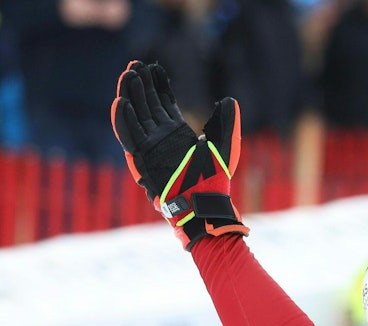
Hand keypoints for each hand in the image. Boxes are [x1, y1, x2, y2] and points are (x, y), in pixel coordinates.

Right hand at [111, 60, 247, 249]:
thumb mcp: (225, 146)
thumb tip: (230, 101)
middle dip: (140, 84)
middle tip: (136, 63)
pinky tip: (122, 102)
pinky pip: (129, 138)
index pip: (162, 103)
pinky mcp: (143, 160)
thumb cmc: (215, 179)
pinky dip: (124, 121)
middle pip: (145, 105)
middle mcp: (160, 138)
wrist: (206, 204)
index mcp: (176, 133)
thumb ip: (226, 123)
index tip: (154, 66)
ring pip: (134, 116)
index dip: (158, 85)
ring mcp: (150, 148)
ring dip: (129, 96)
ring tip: (128, 75)